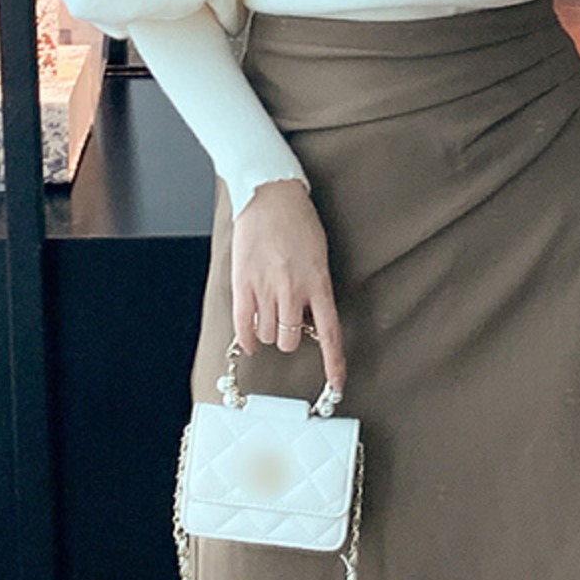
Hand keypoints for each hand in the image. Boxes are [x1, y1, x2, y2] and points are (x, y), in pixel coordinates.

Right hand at [230, 177, 346, 393]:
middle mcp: (293, 289)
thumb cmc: (298, 222)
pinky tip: (250, 336)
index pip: (329, 332)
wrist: (271, 195)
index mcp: (319, 282)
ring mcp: (266, 287)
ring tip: (269, 309)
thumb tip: (308, 320)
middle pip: (289, 340)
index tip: (336, 384)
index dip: (333, 363)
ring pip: (267, 335)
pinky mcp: (243, 283)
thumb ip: (315, 288)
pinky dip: (247, 337)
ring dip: (268, 330)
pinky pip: (244, 327)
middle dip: (288, 336)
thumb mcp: (318, 256)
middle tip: (287, 318)